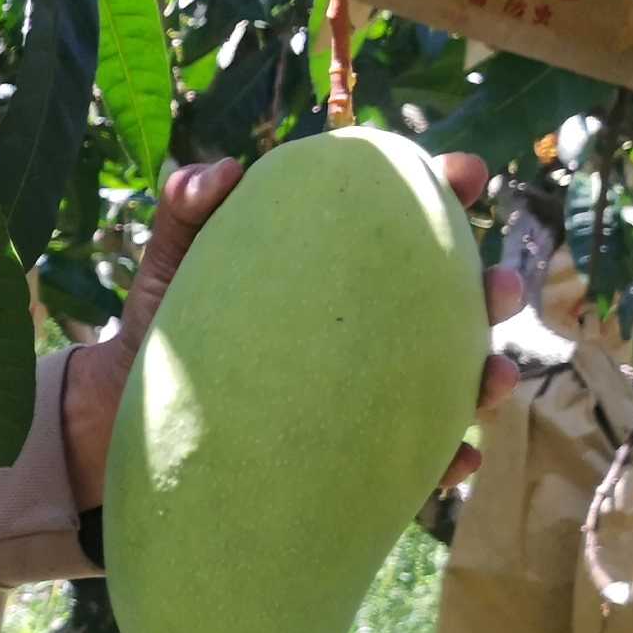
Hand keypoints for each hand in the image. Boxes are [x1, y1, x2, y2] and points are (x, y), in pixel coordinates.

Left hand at [59, 151, 523, 511]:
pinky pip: (412, 460)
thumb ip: (189, 209)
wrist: (134, 413)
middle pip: (451, 303)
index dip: (444, 189)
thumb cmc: (168, 324)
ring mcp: (366, 390)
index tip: (465, 172)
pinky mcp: (352, 451)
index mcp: (335, 267)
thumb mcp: (174, 262)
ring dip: (487, 376)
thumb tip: (224, 174)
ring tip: (494, 376)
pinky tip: (457, 460)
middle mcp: (365, 327)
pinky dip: (443, 459)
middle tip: (498, 288)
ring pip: (450, 381)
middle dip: (491, 290)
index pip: (402, 223)